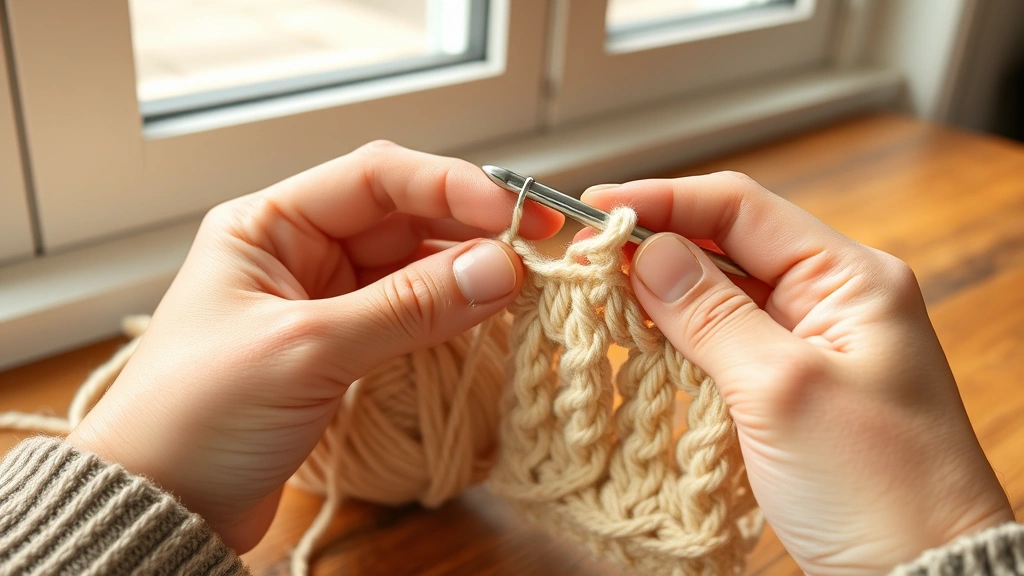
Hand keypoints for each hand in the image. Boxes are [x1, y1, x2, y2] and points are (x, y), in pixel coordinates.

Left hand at [67, 141, 562, 551]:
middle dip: (470, 228)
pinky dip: (450, 313)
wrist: (162, 507)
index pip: (375, 177)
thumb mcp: (305, 352)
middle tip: (537, 245)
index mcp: (268, 225)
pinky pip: (409, 314)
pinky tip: (487, 313)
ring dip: (467, 272)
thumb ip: (406, 308)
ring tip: (523, 283)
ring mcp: (323, 301)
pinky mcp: (341, 349)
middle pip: (403, 219)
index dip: (449, 185)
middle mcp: (299, 252)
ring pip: (413, 267)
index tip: (510, 211)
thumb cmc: (196, 417)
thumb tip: (498, 270)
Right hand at [582, 172, 1012, 574]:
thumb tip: (649, 252)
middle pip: (726, 246)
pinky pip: (721, 343)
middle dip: (654, 247)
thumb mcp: (783, 389)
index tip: (596, 208)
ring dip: (659, 295)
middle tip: (583, 258)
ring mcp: (809, 343)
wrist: (919, 575)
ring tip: (598, 296)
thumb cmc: (877, 485)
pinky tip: (637, 340)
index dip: (663, 200)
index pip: (741, 208)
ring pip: (718, 295)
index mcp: (850, 279)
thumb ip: (711, 314)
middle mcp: (831, 299)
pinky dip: (676, 339)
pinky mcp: (787, 386)